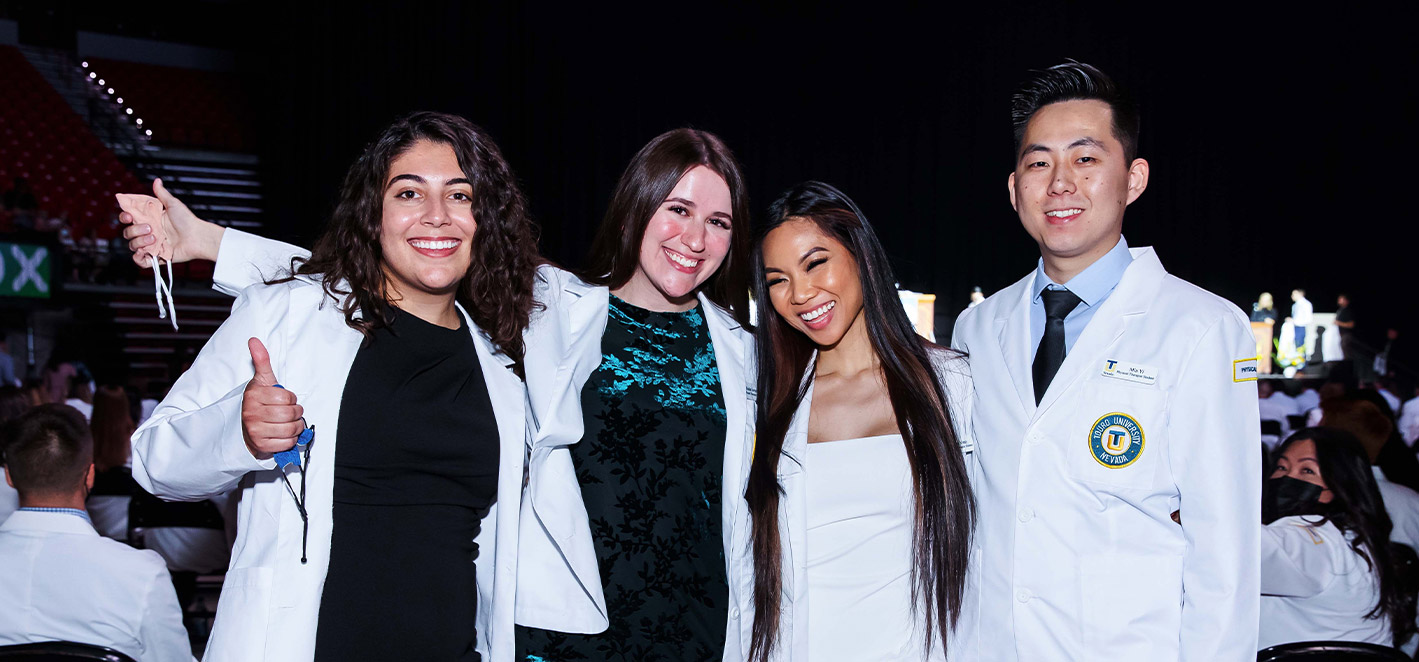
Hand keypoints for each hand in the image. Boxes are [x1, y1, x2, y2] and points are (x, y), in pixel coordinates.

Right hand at [118, 178, 224, 266]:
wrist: (198, 236)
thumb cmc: (188, 220)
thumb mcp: (173, 204)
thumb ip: (162, 194)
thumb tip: (157, 180)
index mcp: (149, 219)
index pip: (128, 218)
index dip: (125, 217)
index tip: (129, 216)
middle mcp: (148, 232)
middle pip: (127, 232)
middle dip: (135, 230)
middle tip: (149, 227)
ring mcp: (151, 245)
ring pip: (132, 245)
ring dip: (140, 241)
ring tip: (155, 237)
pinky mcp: (156, 256)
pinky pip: (140, 261)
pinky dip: (138, 258)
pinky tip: (145, 251)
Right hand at [241, 338, 303, 460]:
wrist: (245, 425)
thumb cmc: (259, 401)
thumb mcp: (261, 380)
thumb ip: (261, 360)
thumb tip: (254, 341)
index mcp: (254, 395)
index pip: (286, 397)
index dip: (291, 399)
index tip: (285, 400)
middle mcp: (251, 413)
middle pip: (289, 414)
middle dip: (295, 413)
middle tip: (290, 412)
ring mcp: (255, 431)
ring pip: (290, 429)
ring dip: (296, 427)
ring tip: (290, 423)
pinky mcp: (261, 446)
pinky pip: (286, 444)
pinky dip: (291, 440)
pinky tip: (285, 434)